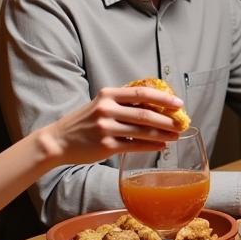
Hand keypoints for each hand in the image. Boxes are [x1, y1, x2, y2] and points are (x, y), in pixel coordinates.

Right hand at [38, 85, 183, 164]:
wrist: (58, 141)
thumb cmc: (85, 122)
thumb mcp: (101, 104)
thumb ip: (124, 103)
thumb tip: (156, 105)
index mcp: (107, 95)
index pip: (142, 93)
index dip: (163, 98)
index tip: (179, 104)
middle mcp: (106, 109)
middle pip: (145, 113)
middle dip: (167, 120)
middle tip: (182, 124)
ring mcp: (105, 128)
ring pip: (142, 131)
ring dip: (163, 134)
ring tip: (176, 136)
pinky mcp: (105, 146)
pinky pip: (134, 145)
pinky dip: (151, 146)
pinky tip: (162, 146)